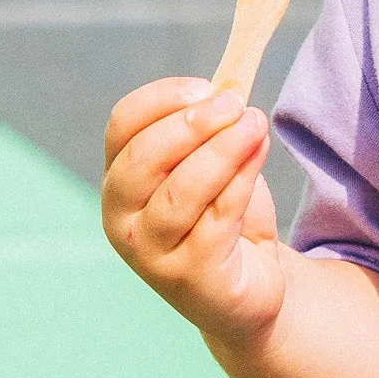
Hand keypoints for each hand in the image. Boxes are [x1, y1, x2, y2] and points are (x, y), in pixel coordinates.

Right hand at [102, 77, 285, 347]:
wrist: (247, 291)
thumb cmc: (223, 220)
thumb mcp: (212, 167)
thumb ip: (213, 133)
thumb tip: (231, 91)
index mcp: (119, 180)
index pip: (122, 126)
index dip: (162, 99)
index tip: (206, 87)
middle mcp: (121, 219)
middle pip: (143, 158)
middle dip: (191, 124)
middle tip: (235, 104)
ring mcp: (151, 255)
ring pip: (180, 191)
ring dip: (222, 150)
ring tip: (255, 124)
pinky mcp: (190, 279)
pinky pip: (216, 221)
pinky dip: (240, 181)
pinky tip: (259, 154)